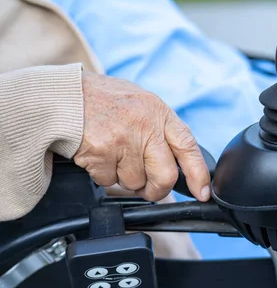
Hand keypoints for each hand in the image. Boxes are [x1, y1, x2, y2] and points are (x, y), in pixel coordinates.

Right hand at [75, 72, 210, 202]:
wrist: (64, 95)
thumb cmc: (104, 100)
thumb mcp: (142, 103)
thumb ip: (160, 128)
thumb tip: (179, 162)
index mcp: (159, 113)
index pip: (188, 148)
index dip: (198, 174)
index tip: (202, 192)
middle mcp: (145, 127)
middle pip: (165, 176)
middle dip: (157, 190)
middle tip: (149, 188)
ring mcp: (123, 141)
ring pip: (135, 183)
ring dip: (125, 180)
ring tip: (115, 158)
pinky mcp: (101, 153)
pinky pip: (109, 182)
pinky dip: (103, 175)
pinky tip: (98, 156)